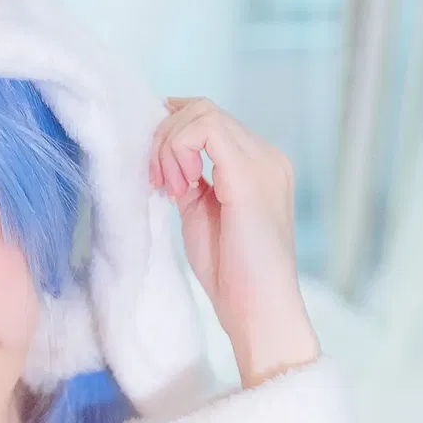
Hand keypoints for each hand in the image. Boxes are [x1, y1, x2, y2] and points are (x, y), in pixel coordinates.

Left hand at [149, 96, 320, 385]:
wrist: (259, 313)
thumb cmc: (232, 277)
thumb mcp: (201, 215)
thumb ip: (189, 181)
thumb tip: (162, 154)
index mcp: (258, 165)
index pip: (208, 119)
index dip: (171, 134)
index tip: (156, 175)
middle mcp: (267, 156)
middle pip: (202, 109)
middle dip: (164, 140)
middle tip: (158, 185)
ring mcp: (263, 162)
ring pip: (201, 112)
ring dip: (168, 146)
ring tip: (168, 189)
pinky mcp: (249, 175)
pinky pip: (205, 129)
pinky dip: (177, 150)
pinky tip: (176, 189)